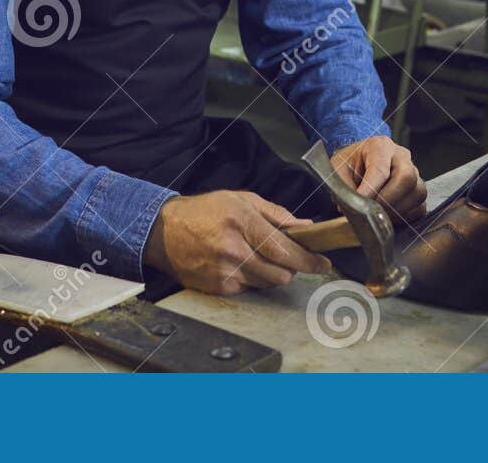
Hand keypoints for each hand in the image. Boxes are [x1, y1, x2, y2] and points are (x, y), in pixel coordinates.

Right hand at [144, 190, 331, 294]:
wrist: (164, 232)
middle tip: (286, 256)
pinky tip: (239, 264)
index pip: (285, 249)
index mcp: (242, 221)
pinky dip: (252, 279)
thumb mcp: (240, 199)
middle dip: (291, 266)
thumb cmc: (203, 212)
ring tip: (256, 255)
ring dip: (272, 273)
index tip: (322, 263)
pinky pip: (250, 288)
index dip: (309, 260)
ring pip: (268, 282)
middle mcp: (233, 248)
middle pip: (281, 272)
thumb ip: (276, 214)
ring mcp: (225, 271)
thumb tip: (305, 227)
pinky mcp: (219, 287)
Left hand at [331, 136, 426, 225]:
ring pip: (418, 192)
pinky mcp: (417, 190)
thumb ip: (342, 186)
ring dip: (397, 210)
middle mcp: (401, 156)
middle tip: (372, 212)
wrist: (358, 164)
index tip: (360, 206)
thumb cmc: (349, 165)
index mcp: (380, 146)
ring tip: (378, 214)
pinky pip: (420, 206)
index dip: (370, 191)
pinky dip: (405, 215)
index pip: (380, 170)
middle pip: (407, 177)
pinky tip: (389, 216)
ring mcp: (414, 172)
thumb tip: (349, 207)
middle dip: (388, 200)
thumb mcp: (338, 170)